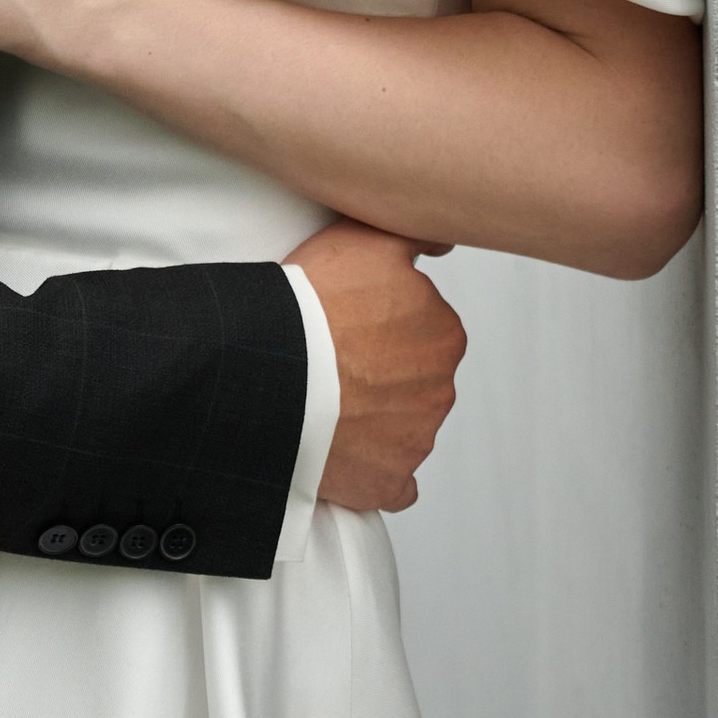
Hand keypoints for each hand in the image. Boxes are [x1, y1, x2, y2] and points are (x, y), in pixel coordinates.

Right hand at [288, 221, 464, 513]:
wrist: (273, 372)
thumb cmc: (314, 305)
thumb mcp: (367, 240)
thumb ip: (416, 234)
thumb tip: (444, 242)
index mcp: (443, 335)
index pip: (424, 328)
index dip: (384, 322)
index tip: (351, 321)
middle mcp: (440, 390)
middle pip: (415, 378)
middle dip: (382, 371)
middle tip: (334, 358)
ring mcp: (415, 440)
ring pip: (403, 426)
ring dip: (374, 417)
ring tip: (325, 401)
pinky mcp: (387, 481)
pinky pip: (394, 483)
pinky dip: (376, 472)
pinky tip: (348, 455)